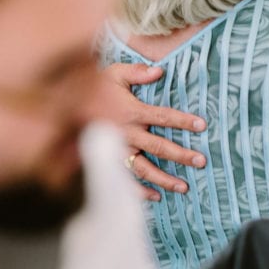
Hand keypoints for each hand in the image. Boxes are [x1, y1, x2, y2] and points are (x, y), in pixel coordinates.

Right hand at [103, 62, 207, 200]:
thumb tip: (160, 71)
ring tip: (183, 187)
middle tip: (201, 162)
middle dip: (182, 155)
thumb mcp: (114, 73)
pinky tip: (156, 197)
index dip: (184, 121)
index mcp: (132, 112)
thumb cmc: (95, 87)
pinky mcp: (109, 161)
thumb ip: (137, 72)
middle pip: (159, 147)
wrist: (66, 104)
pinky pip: (125, 179)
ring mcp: (118, 150)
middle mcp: (127, 134)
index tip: (202, 125)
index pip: (164, 117)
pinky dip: (139, 191)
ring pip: (144, 169)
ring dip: (164, 179)